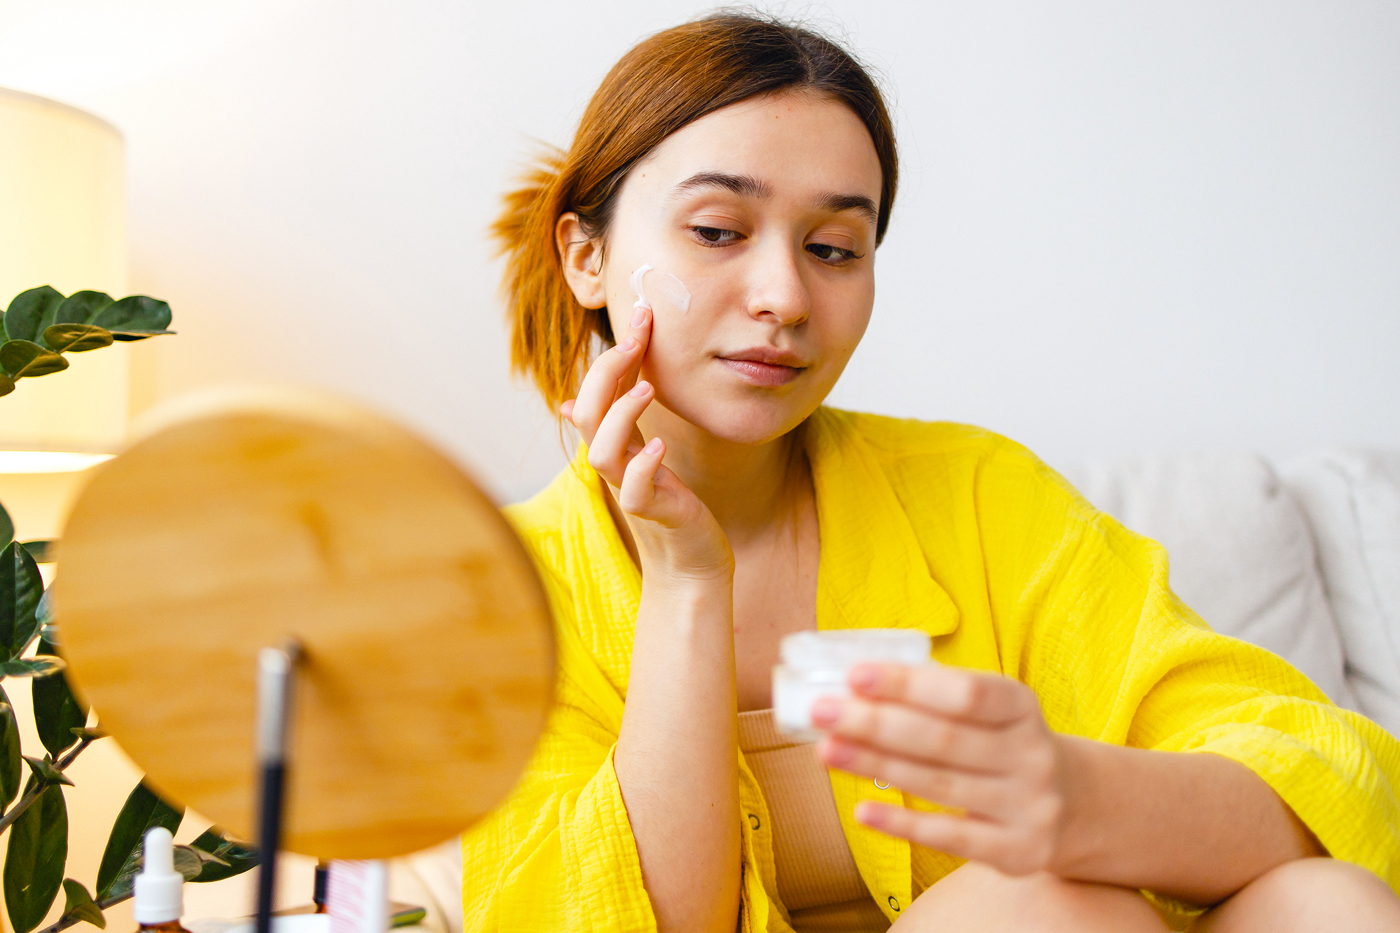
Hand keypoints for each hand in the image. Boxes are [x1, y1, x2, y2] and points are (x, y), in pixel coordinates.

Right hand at [561, 304, 731, 580]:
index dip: (614, 352)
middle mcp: (615, 463)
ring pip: (601, 452)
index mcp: (615, 443)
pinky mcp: (652, 514)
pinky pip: (635, 492)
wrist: (690, 560)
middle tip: (636, 338)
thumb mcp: (645, 454)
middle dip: (608, 371)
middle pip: (588, 412)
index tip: (642, 314)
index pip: (598, 390)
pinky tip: (661, 446)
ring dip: (621, 415)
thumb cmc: (670, 503)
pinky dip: (644, 466)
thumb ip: (622, 420)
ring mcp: (630, 489)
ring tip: (649, 388)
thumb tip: (576, 395)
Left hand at [812, 662, 1078, 875]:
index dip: (908, 683)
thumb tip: (859, 680)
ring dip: (875, 766)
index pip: (966, 692)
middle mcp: (1031, 756)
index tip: (854, 675)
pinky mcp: (1016, 851)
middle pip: (943, 740)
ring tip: (826, 750)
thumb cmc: (1005, 743)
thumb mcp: (994, 709)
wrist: (1074, 804)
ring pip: (939, 785)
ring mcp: (1027, 806)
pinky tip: (862, 810)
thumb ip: (939, 694)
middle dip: (875, 724)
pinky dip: (903, 824)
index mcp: (1021, 707)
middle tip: (822, 711)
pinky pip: (950, 838)